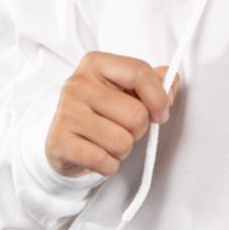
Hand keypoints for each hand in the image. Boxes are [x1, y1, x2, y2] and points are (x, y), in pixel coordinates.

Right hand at [45, 51, 179, 177]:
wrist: (65, 138)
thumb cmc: (102, 111)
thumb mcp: (128, 89)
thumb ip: (156, 82)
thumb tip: (170, 83)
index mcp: (96, 64)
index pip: (140, 72)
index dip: (159, 98)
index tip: (160, 113)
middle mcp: (77, 84)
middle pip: (136, 114)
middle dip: (139, 129)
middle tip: (124, 128)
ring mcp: (65, 112)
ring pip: (122, 142)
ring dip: (123, 149)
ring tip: (108, 141)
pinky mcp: (58, 141)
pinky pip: (103, 161)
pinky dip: (109, 165)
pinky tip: (99, 154)